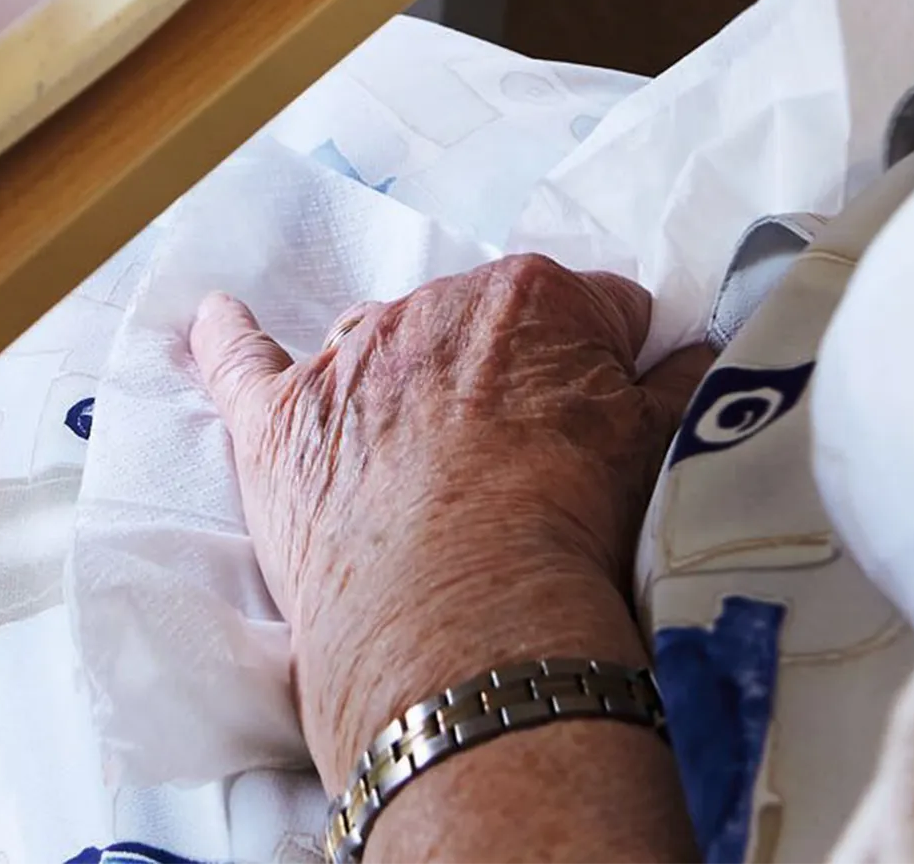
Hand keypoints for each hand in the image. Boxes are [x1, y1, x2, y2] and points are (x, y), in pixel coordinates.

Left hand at [191, 259, 709, 788]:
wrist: (465, 615)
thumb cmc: (568, 532)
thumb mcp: (658, 446)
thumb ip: (679, 379)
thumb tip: (695, 346)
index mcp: (531, 297)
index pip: (590, 309)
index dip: (606, 369)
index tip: (606, 419)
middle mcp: (432, 306)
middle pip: (484, 325)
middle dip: (507, 376)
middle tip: (528, 465)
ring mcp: (348, 359)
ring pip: (385, 342)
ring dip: (405, 381)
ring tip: (429, 460)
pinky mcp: (280, 421)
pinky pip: (240, 359)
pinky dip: (228, 340)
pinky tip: (218, 319)